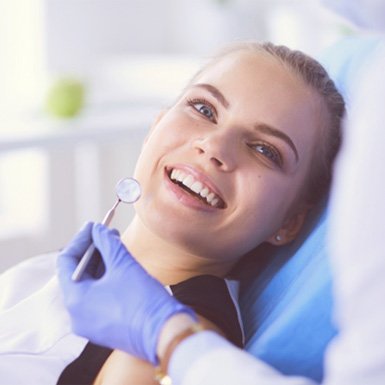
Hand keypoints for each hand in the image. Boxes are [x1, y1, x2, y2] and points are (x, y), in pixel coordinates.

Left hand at [57, 222, 195, 364]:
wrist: (164, 333)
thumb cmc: (142, 300)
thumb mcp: (123, 265)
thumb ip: (107, 243)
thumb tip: (98, 229)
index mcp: (75, 300)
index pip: (67, 261)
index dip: (81, 239)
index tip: (94, 225)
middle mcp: (77, 314)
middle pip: (78, 274)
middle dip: (93, 250)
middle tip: (107, 233)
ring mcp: (89, 323)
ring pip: (89, 286)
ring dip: (101, 264)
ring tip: (116, 245)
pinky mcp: (103, 327)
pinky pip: (98, 298)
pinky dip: (106, 280)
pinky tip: (119, 265)